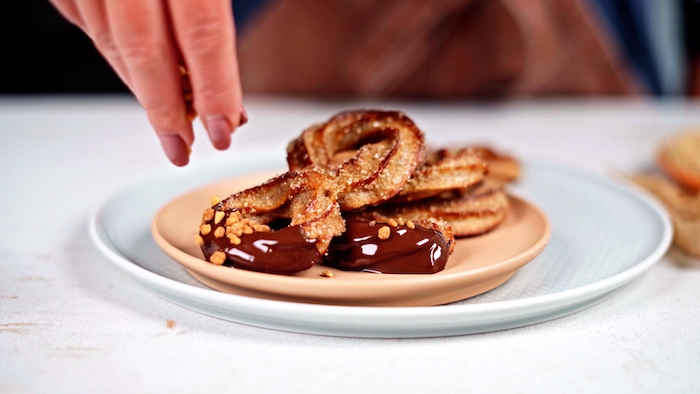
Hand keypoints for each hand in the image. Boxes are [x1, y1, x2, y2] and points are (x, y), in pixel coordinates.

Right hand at [49, 0, 245, 165]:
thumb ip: (218, 32)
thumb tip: (231, 109)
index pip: (202, 34)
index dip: (214, 90)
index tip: (222, 133)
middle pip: (146, 49)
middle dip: (167, 109)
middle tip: (184, 146)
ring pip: (111, 42)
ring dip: (141, 89)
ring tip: (169, 119)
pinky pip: (86, 25)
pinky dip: (115, 56)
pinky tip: (137, 73)